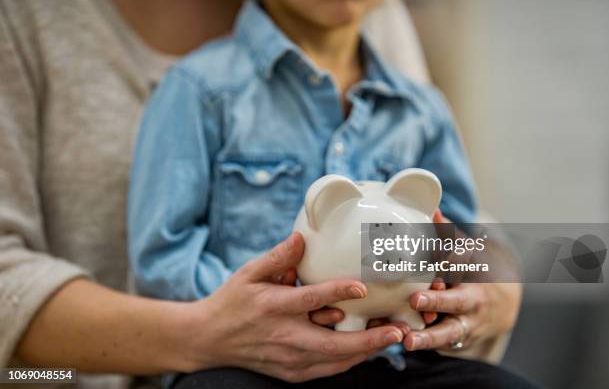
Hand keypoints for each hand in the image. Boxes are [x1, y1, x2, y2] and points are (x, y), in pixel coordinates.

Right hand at [183, 233, 403, 382]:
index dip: (338, 293)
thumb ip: (278, 257)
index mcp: (273, 307)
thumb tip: (301, 238)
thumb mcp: (249, 273)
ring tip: (391, 338)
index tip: (363, 288)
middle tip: (397, 330)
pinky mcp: (291, 373)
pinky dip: (349, 361)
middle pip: (332, 343)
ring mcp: (288, 359)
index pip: (311, 299)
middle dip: (368, 339)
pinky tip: (367, 350)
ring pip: (335, 361)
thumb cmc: (231, 301)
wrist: (208, 340)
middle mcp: (284, 336)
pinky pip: (327, 370)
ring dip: (366, 351)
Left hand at [403, 212, 520, 351]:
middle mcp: (472, 302)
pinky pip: (441, 345)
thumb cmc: (474, 272)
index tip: (432, 260)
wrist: (502, 307)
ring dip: (428, 338)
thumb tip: (432, 210)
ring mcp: (466, 325)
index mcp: (473, 273)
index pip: (461, 268)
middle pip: (456, 302)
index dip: (447, 262)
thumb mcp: (467, 251)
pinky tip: (402, 344)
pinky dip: (424, 346)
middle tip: (416, 300)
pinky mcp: (456, 342)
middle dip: (436, 302)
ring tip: (408, 340)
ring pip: (448, 333)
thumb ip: (447, 234)